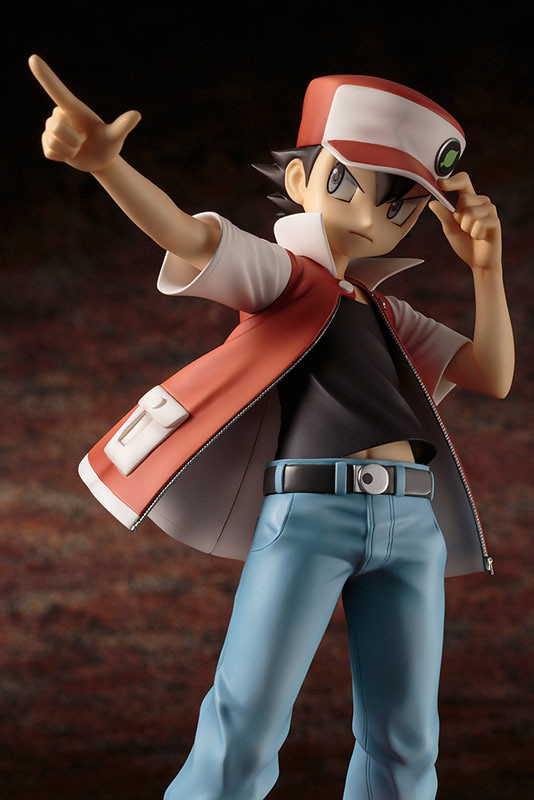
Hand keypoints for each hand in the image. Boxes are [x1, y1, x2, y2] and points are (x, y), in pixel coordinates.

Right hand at [28, 54, 140, 172]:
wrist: (100, 159)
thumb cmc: (109, 144)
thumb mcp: (115, 136)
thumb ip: (123, 125)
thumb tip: (137, 115)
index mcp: (73, 107)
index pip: (56, 89)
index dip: (44, 75)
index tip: (33, 58)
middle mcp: (59, 115)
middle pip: (58, 129)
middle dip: (74, 141)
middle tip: (84, 140)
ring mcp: (51, 129)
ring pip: (54, 142)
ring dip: (70, 150)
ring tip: (78, 147)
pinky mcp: (47, 145)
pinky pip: (50, 152)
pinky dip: (63, 158)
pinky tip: (70, 154)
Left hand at [428, 172, 501, 271]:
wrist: (479, 262)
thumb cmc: (465, 244)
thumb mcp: (450, 229)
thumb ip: (443, 215)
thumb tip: (433, 202)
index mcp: (470, 200)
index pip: (463, 181)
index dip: (452, 180)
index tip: (440, 184)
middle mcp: (482, 201)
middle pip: (464, 199)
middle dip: (459, 218)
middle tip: (464, 228)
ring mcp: (490, 210)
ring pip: (470, 213)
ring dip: (466, 228)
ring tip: (472, 233)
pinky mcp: (495, 221)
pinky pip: (478, 224)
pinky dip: (475, 234)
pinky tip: (480, 238)